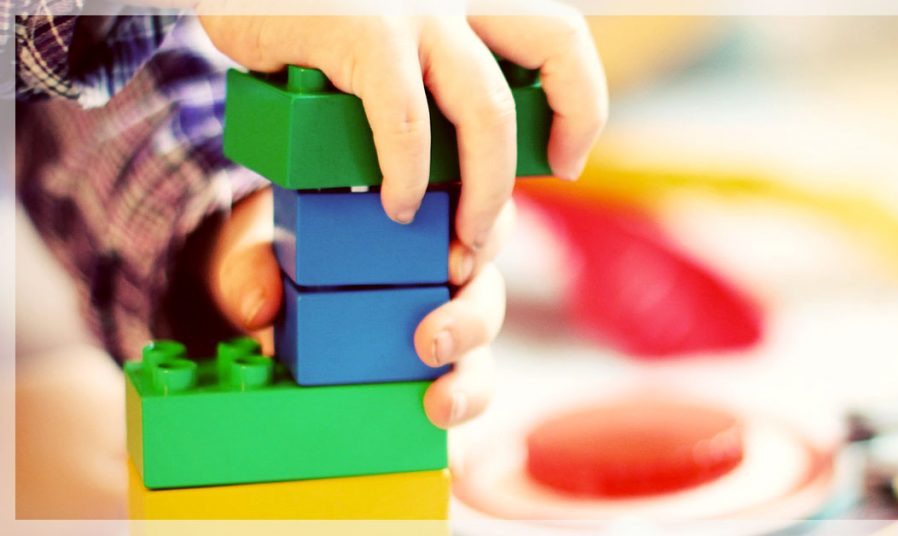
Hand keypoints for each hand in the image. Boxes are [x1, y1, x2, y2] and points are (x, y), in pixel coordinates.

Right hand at [198, 2, 606, 249]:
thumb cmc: (313, 21)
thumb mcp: (388, 35)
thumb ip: (429, 74)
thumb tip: (457, 162)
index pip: (562, 38)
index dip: (580, 103)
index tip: (566, 159)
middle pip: (554, 54)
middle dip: (547, 145)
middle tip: (497, 218)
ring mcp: (415, 8)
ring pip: (487, 108)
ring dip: (485, 189)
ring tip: (459, 237)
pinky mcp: (359, 29)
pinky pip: (405, 120)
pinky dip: (407, 174)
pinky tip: (395, 204)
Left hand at [203, 187, 514, 427]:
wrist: (270, 296)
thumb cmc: (284, 256)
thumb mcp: (261, 249)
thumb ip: (252, 267)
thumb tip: (259, 307)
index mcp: (422, 220)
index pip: (477, 216)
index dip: (483, 236)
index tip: (454, 261)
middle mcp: (446, 271)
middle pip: (486, 288)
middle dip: (471, 318)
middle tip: (432, 340)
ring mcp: (446, 322)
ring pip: (482, 346)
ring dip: (471, 376)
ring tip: (441, 401)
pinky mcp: (436, 369)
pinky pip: (463, 388)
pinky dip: (460, 409)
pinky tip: (441, 427)